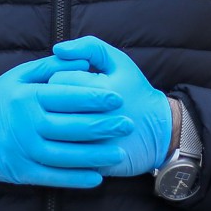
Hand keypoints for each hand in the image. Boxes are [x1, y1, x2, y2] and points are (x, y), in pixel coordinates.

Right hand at [0, 55, 133, 188]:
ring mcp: (22, 149)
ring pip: (65, 155)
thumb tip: (83, 59)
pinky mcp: (20, 172)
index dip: (94, 97)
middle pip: (70, 126)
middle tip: (127, 124)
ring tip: (118, 152)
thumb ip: (52, 67)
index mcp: (27, 96)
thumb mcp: (19, 76)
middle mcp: (25, 123)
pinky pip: (52, 177)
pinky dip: (76, 178)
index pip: (67, 96)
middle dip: (102, 126)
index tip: (118, 98)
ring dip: (94, 155)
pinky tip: (96, 177)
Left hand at [49, 36, 171, 176]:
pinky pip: (64, 153)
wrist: (159, 131)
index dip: (60, 78)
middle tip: (67, 100)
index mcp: (99, 89)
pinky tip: (72, 136)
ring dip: (56, 122)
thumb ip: (89, 48)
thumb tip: (57, 49)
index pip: (56, 80)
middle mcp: (94, 117)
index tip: (71, 81)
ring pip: (55, 130)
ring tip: (69, 117)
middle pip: (51, 105)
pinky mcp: (93, 162)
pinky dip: (63, 144)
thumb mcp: (119, 62)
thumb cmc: (136, 92)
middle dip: (54, 100)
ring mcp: (93, 143)